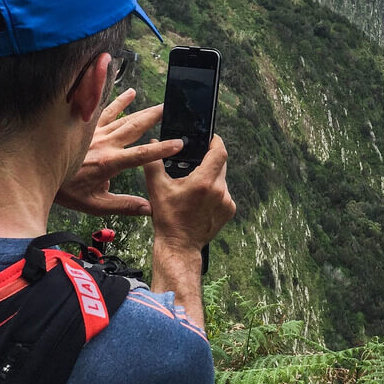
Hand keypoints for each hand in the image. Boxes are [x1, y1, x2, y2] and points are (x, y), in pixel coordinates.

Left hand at [55, 89, 182, 215]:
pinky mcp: (87, 127)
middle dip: (155, 118)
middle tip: (171, 109)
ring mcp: (95, 132)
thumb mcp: (96, 204)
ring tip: (158, 104)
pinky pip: (105, 110)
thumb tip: (149, 208)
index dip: (162, 149)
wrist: (38, 175)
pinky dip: (117, 101)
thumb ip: (124, 205)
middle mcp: (105, 143)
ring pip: (123, 117)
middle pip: (135, 127)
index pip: (142, 155)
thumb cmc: (67, 191)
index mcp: (110, 162)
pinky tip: (129, 93)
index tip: (179, 143)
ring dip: (142, 109)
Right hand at [143, 134, 235, 253]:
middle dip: (209, 160)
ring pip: (221, 179)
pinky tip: (201, 199)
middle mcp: (219, 191)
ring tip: (195, 185)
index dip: (216, 142)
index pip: (219, 152)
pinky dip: (214, 191)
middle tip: (196, 163)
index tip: (210, 138)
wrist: (179, 245)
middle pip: (221, 164)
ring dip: (211, 177)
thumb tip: (154, 143)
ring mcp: (226, 202)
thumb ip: (154, 163)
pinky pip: (224, 193)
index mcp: (204, 182)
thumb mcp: (157, 188)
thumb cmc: (168, 218)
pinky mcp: (229, 211)